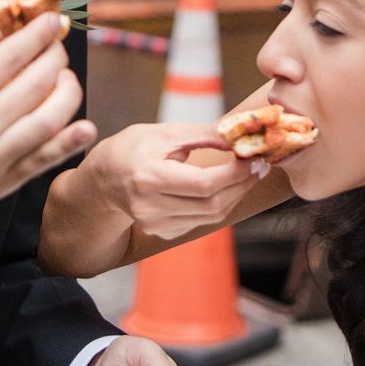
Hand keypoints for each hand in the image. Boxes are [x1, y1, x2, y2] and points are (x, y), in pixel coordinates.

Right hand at [0, 11, 92, 250]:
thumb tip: (4, 29)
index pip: (9, 58)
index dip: (38, 35)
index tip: (53, 22)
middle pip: (34, 85)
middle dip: (56, 58)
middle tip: (58, 47)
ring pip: (47, 121)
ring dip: (68, 93)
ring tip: (65, 78)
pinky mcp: (2, 184)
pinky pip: (44, 161)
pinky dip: (70, 142)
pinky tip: (84, 126)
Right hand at [80, 119, 259, 243]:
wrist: (104, 180)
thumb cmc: (133, 148)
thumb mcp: (164, 133)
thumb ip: (203, 134)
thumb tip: (240, 133)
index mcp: (147, 178)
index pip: (203, 184)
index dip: (235, 174)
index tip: (255, 158)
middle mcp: (149, 207)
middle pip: (211, 204)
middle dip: (242, 185)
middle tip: (260, 165)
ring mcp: (154, 224)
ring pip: (210, 216)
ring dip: (235, 195)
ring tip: (247, 174)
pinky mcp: (161, 232)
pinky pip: (201, 221)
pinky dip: (218, 204)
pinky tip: (225, 187)